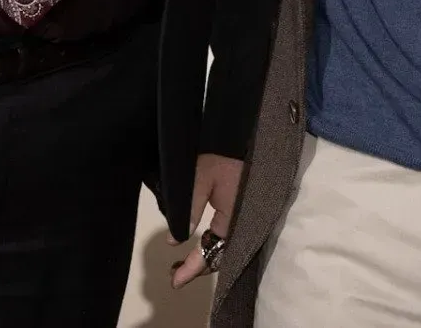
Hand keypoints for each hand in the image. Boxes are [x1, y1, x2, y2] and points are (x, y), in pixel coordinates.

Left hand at [171, 152, 242, 287]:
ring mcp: (246, 218)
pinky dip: (214, 244)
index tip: (175, 282)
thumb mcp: (200, 180)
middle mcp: (244, 223)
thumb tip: (175, 241)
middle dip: (198, 267)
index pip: (212, 252)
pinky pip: (230, 236)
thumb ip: (188, 210)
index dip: (192, 268)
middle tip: (174, 275)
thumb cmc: (220, 157)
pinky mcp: (244, 212)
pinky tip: (200, 244)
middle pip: (221, 255)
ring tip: (181, 265)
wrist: (240, 137)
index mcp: (235, 219)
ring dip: (206, 257)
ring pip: (226, 248)